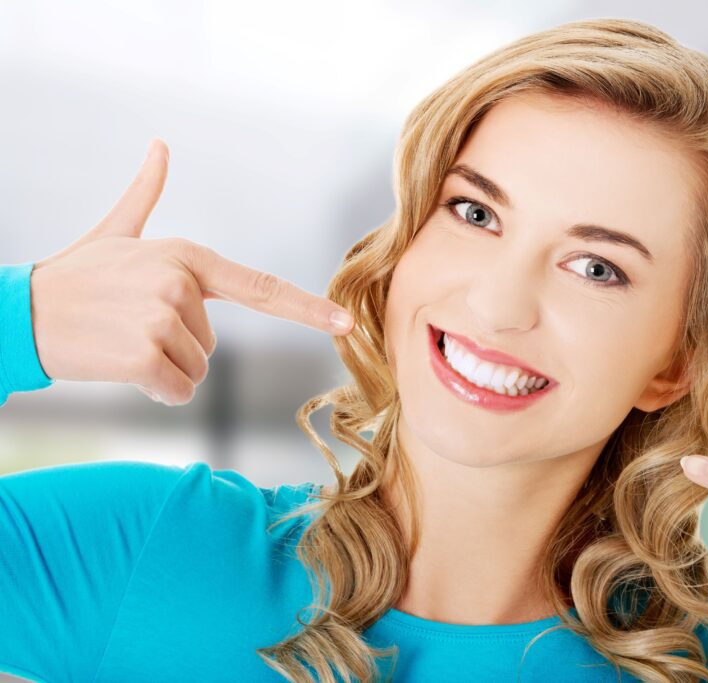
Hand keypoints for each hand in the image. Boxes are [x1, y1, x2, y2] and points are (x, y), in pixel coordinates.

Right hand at [30, 139, 355, 405]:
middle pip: (211, 346)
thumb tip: (160, 146)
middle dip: (176, 346)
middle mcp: (182, 284)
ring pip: (195, 371)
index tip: (346, 323)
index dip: (307, 309)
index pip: (261, 288)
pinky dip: (154, 390)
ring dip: (162, 367)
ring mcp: (163, 320)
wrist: (21, 312)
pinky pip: (176, 391)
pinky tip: (119, 365)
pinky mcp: (145, 357)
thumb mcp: (116, 232)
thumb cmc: (76, 277)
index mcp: (188, 258)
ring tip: (121, 340)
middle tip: (129, 325)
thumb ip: (146, 194)